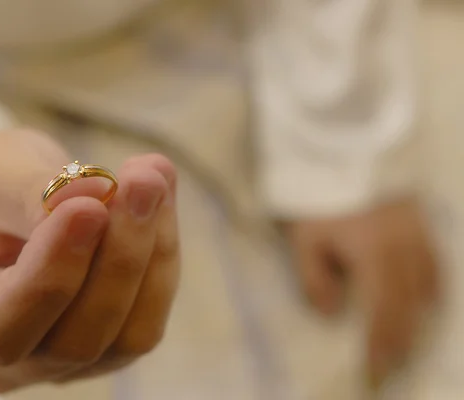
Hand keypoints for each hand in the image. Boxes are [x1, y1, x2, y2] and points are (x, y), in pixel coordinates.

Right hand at [0, 130, 179, 392]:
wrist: (11, 206)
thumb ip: (30, 190)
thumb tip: (96, 197)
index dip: (51, 273)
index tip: (87, 208)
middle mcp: (4, 362)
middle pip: (75, 339)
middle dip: (118, 255)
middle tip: (142, 180)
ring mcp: (62, 363)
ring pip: (127, 334)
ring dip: (151, 251)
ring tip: (154, 177)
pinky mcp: (111, 347)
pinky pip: (150, 314)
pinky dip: (163, 253)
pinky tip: (162, 197)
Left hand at [284, 199, 438, 386]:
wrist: (345, 146)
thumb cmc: (319, 196)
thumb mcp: (306, 238)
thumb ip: (316, 279)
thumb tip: (333, 313)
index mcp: (376, 258)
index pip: (383, 316)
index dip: (380, 348)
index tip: (375, 372)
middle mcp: (405, 252)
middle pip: (409, 307)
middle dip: (401, 340)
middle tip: (391, 363)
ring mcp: (419, 234)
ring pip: (427, 288)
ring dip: (416, 318)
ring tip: (405, 338)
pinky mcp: (421, 220)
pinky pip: (435, 265)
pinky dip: (430, 288)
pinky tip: (425, 296)